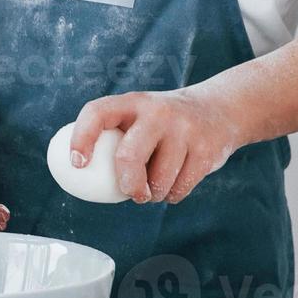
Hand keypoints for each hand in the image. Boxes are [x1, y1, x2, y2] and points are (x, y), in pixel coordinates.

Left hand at [70, 88, 246, 203]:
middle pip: (129, 156)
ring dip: (153, 193)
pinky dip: (173, 195)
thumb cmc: (162, 124)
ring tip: (155, 185)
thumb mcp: (139, 116)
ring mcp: (184, 130)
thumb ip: (114, 137)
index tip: (77, 164)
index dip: (82, 138)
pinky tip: (174, 183)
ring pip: (159, 180)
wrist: (219, 109)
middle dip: (126, 183)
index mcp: (132, 102)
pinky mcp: (205, 150)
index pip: (97, 113)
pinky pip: (180, 187)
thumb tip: (79, 176)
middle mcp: (157, 112)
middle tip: (129, 193)